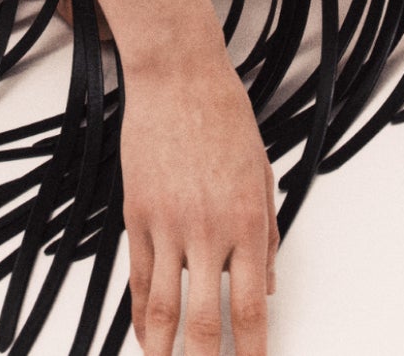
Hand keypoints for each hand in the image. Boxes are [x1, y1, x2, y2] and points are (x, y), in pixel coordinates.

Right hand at [99, 0, 278, 355]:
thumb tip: (267, 287)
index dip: (251, 353)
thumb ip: (265, 235)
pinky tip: (144, 334)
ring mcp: (168, 224)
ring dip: (163, 352)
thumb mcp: (261, 174)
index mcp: (247, 222)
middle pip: (205, 321)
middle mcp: (209, 230)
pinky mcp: (137, 213)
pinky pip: (136, 276)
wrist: (177, 74)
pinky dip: (139, 312)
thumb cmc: (224, 115)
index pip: (250, 308)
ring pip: (162, 308)